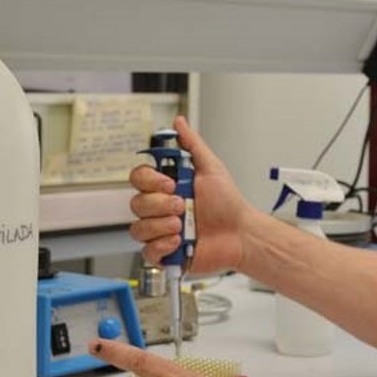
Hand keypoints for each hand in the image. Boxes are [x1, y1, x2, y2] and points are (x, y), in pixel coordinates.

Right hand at [129, 116, 252, 274]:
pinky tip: (179, 241)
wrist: (240, 234)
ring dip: (161, 226)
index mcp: (167, 187)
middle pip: (136, 203)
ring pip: (138, 228)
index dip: (150, 181)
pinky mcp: (164, 253)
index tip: (171, 183)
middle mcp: (160, 208)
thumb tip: (179, 122)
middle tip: (182, 205)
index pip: (139, 178)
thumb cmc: (228, 204)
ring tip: (182, 226)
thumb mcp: (211, 168)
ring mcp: (160, 231)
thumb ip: (192, 145)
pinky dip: (162, 246)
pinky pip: (147, 251)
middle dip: (160, 205)